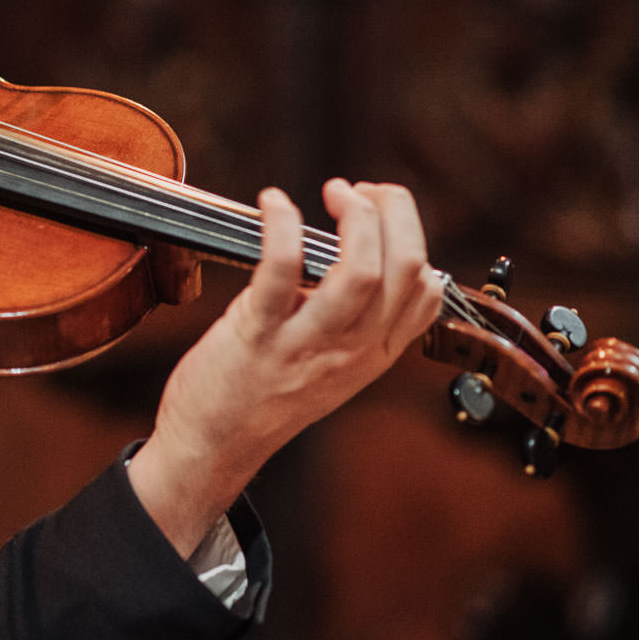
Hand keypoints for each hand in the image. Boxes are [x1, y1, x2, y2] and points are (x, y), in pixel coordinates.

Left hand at [129, 180, 444, 555]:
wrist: (211, 448)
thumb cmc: (264, 398)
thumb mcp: (333, 366)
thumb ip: (359, 323)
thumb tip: (374, 261)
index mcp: (374, 354)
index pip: (427, 289)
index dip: (411, 234)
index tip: (381, 209)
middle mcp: (352, 351)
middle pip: (405, 268)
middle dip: (393, 211)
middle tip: (360, 192)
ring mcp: (307, 344)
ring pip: (361, 270)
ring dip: (355, 216)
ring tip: (334, 193)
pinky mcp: (257, 334)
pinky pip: (283, 268)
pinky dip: (281, 223)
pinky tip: (273, 203)